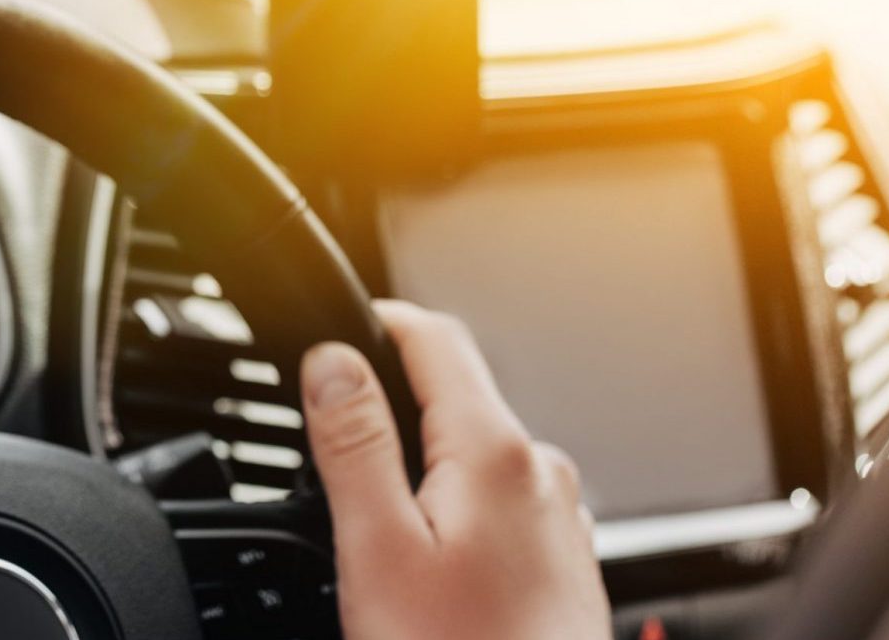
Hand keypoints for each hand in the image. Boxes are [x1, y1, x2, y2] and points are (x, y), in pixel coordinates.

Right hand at [301, 299, 610, 639]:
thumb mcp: (377, 548)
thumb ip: (354, 444)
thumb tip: (334, 360)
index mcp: (497, 455)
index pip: (436, 338)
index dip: (378, 320)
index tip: (335, 331)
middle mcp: (542, 477)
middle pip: (456, 397)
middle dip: (391, 404)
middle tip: (327, 442)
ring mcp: (560, 523)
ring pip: (475, 458)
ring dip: (421, 465)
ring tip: (367, 517)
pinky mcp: (562, 568)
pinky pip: (498, 509)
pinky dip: (452, 513)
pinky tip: (423, 565)